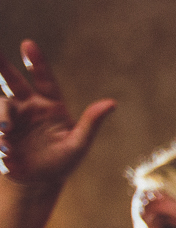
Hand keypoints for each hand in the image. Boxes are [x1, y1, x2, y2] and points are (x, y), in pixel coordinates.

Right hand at [0, 41, 115, 192]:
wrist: (38, 183)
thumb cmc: (62, 164)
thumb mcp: (78, 145)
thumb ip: (91, 123)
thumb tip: (112, 103)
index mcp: (50, 106)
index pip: (43, 79)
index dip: (36, 62)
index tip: (27, 44)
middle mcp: (28, 107)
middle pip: (14, 82)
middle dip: (4, 68)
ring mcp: (11, 119)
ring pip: (1, 106)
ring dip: (1, 117)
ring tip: (5, 132)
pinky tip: (5, 149)